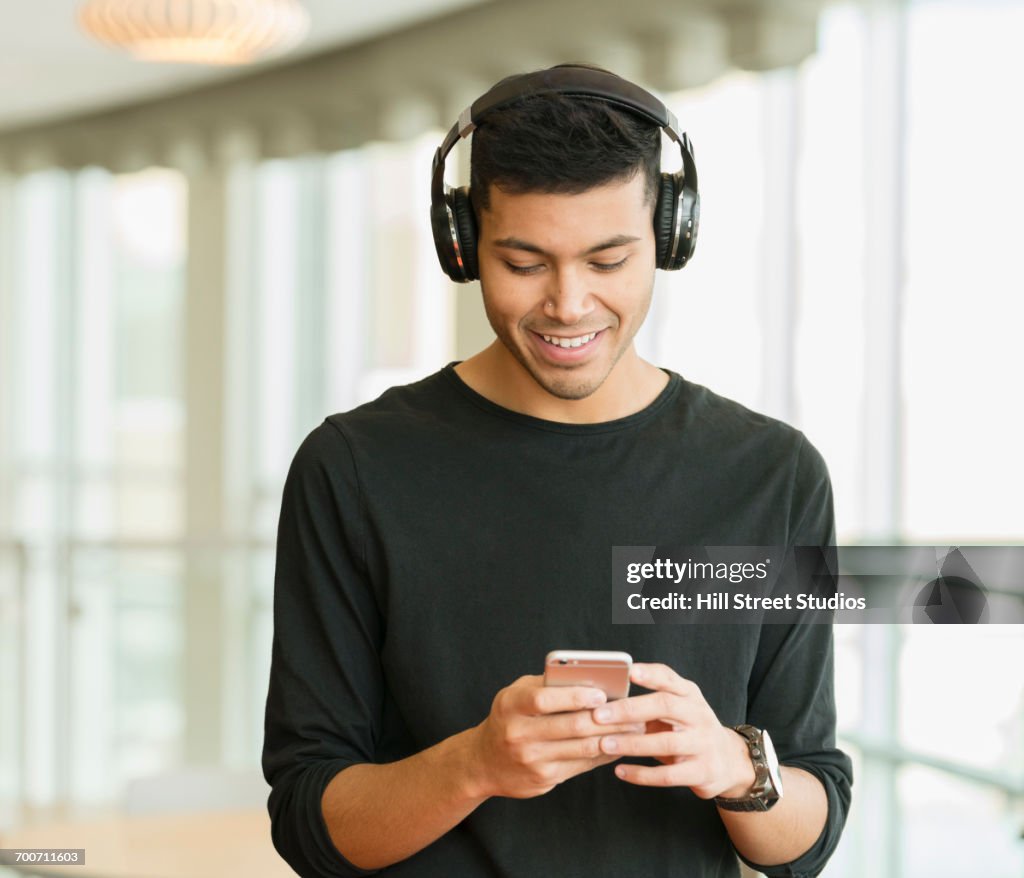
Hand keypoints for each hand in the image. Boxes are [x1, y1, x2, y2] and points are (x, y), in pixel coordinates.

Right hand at [468, 675, 644, 799]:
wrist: (483, 763)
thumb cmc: (509, 718)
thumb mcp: (517, 695)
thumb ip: (547, 685)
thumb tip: (591, 678)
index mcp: (510, 705)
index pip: (544, 700)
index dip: (575, 696)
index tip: (602, 693)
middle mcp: (518, 734)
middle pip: (571, 726)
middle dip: (607, 718)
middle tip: (633, 710)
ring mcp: (531, 759)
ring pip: (582, 748)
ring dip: (613, 737)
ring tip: (636, 727)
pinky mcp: (544, 779)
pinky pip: (582, 765)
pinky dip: (604, 754)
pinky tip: (619, 744)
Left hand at [590, 663, 755, 798]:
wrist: (728, 761)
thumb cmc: (690, 728)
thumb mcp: (679, 707)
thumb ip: (652, 698)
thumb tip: (606, 694)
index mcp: (690, 694)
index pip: (670, 678)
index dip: (650, 674)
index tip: (629, 671)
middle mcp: (699, 715)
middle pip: (665, 706)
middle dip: (630, 710)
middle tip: (599, 715)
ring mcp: (703, 744)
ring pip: (665, 742)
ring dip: (631, 743)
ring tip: (604, 744)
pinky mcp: (703, 772)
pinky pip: (668, 775)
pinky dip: (641, 774)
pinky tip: (619, 770)